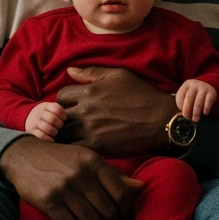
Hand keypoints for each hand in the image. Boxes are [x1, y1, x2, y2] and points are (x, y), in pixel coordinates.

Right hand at [0, 137, 142, 219]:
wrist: (24, 155)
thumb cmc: (62, 159)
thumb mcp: (89, 160)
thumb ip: (115, 175)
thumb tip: (141, 188)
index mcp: (95, 162)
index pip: (122, 194)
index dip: (127, 212)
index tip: (125, 219)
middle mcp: (82, 174)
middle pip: (109, 211)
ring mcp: (64, 188)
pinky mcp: (48, 201)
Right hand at [25, 100, 65, 140]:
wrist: (25, 115)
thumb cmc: (42, 113)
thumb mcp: (48, 107)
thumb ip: (57, 110)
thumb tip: (70, 117)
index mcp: (46, 106)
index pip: (57, 108)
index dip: (63, 115)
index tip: (64, 119)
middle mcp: (40, 113)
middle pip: (53, 119)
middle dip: (59, 125)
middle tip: (59, 126)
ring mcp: (35, 121)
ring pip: (47, 128)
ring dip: (54, 132)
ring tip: (55, 132)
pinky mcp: (32, 130)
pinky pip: (41, 135)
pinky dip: (48, 139)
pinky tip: (52, 140)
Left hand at [56, 67, 179, 155]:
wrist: (161, 120)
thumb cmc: (142, 95)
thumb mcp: (118, 75)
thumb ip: (92, 73)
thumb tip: (70, 71)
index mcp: (89, 91)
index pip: (60, 96)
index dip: (64, 101)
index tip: (73, 106)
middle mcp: (86, 111)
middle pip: (57, 116)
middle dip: (60, 119)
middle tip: (69, 122)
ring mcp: (90, 130)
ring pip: (61, 135)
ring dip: (64, 134)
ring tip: (72, 135)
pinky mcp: (97, 147)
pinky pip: (73, 149)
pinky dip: (73, 148)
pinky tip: (81, 145)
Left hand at [176, 79, 216, 121]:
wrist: (208, 87)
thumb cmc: (195, 95)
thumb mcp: (187, 95)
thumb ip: (184, 103)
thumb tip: (186, 115)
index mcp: (186, 85)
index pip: (181, 95)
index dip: (180, 106)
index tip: (183, 114)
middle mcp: (195, 84)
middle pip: (189, 98)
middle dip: (187, 110)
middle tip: (188, 118)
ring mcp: (204, 87)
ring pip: (199, 101)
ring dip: (196, 112)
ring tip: (195, 119)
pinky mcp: (212, 92)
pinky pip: (208, 101)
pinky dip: (206, 108)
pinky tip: (205, 113)